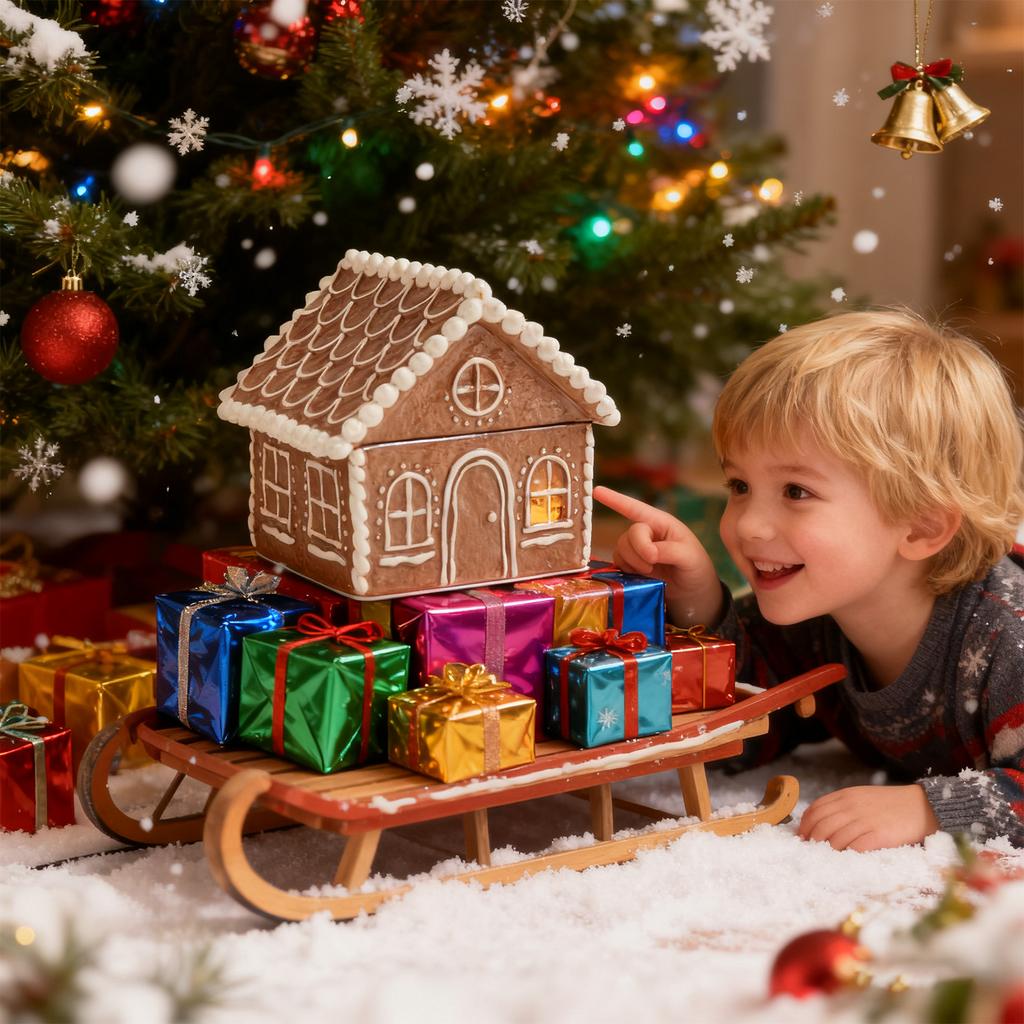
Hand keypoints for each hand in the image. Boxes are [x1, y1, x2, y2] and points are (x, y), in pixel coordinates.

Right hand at [592, 484, 723, 625]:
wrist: (693, 594)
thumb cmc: (696, 569)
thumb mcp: (689, 557)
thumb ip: (669, 551)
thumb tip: (648, 553)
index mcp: (662, 523)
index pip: (636, 508)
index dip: (615, 499)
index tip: (596, 491)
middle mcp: (647, 533)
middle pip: (630, 534)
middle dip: (639, 550)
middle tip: (653, 564)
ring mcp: (637, 549)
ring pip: (621, 549)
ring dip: (634, 563)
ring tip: (652, 572)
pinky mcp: (631, 565)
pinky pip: (618, 562)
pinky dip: (627, 570)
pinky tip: (641, 576)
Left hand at [797, 785, 939, 850]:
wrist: (923, 806)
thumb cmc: (891, 804)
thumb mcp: (862, 797)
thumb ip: (842, 806)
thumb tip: (821, 823)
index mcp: (845, 796)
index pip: (815, 810)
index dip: (805, 825)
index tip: (802, 837)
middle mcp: (851, 807)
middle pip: (821, 826)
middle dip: (812, 841)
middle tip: (811, 851)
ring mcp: (864, 821)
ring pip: (834, 839)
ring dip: (827, 851)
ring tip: (825, 859)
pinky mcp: (879, 835)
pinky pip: (855, 848)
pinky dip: (846, 855)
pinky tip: (845, 860)